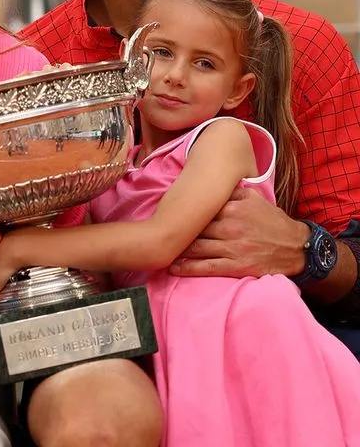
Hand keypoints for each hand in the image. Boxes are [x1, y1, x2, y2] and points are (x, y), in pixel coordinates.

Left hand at [169, 188, 307, 278]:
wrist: (296, 248)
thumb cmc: (272, 221)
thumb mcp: (254, 198)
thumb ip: (231, 191)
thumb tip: (208, 181)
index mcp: (232, 208)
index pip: (199, 208)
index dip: (182, 210)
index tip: (165, 211)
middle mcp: (229, 227)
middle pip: (194, 228)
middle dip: (175, 230)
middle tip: (155, 231)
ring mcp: (231, 248)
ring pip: (196, 247)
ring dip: (176, 249)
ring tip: (159, 248)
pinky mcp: (235, 266)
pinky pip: (206, 268)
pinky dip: (188, 268)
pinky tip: (173, 267)